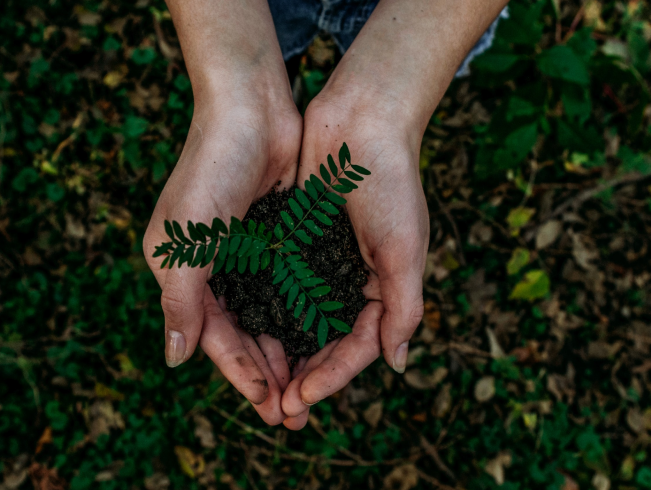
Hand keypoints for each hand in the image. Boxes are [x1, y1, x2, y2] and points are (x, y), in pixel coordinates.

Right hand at [143, 97, 301, 424]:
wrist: (251, 108)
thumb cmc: (211, 168)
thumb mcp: (186, 239)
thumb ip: (180, 300)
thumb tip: (174, 359)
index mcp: (180, 271)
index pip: (211, 335)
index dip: (239, 372)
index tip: (268, 404)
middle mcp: (210, 267)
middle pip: (240, 333)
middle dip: (265, 372)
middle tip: (293, 412)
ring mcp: (243, 254)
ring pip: (266, 316)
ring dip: (285, 351)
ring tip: (310, 386)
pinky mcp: (273, 238)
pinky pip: (287, 288)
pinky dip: (300, 315)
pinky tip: (321, 339)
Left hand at [280, 96, 428, 428]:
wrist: (361, 119)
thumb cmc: (391, 182)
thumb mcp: (404, 249)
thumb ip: (403, 308)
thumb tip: (396, 365)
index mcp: (383, 287)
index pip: (357, 346)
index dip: (331, 377)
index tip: (301, 399)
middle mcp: (351, 280)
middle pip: (325, 342)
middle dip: (303, 377)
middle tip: (278, 411)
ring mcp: (321, 261)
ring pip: (298, 320)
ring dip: (281, 353)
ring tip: (260, 385)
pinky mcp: (295, 240)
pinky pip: (279, 285)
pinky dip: (266, 311)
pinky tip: (245, 333)